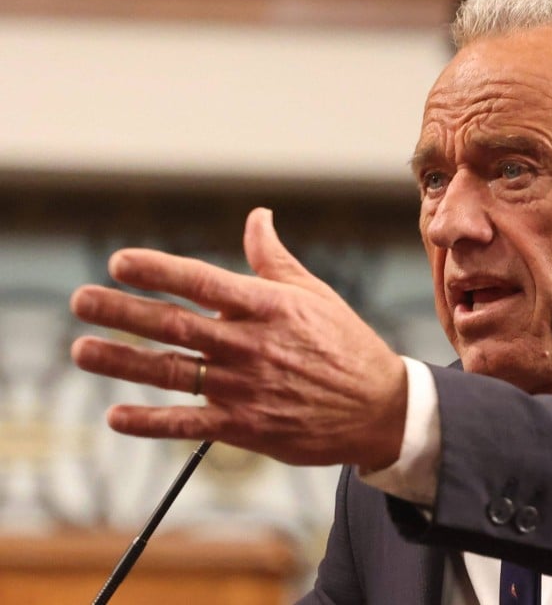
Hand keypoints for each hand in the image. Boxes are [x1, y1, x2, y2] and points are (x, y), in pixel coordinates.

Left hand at [69, 207, 407, 468]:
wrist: (378, 408)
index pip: (202, 281)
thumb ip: (274, 259)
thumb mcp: (315, 293)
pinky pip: (187, 424)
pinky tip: (116, 416)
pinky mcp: (245, 426)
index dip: (158, 270)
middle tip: (81, 300)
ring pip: (171, 371)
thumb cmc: (347, 345)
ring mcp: (244, 387)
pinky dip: (149, 422)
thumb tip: (257, 216)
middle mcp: (250, 344)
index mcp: (268, 307)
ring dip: (122, 360)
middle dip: (122, 310)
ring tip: (82, 349)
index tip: (119, 262)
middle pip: (174, 324)